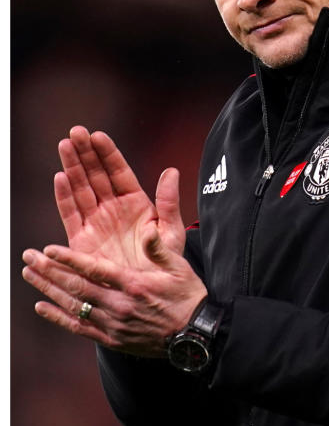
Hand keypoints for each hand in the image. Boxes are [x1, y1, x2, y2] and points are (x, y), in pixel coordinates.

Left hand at [22, 174, 205, 357]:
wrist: (196, 335)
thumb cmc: (188, 297)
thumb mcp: (179, 268)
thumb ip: (158, 249)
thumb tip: (147, 229)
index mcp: (134, 284)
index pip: (95, 269)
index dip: (69, 259)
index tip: (48, 249)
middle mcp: (119, 305)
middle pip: (76, 287)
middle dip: (49, 271)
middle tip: (29, 257)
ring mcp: (113, 324)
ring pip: (73, 306)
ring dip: (48, 290)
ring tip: (29, 275)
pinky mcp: (112, 339)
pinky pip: (79, 328)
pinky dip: (58, 318)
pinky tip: (42, 307)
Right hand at [54, 126, 185, 264]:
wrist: (151, 293)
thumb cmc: (165, 262)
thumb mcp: (171, 230)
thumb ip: (169, 201)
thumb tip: (171, 171)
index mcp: (136, 203)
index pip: (119, 172)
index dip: (108, 154)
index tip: (98, 135)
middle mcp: (113, 209)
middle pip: (96, 175)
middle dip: (85, 153)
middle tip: (75, 132)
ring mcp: (96, 222)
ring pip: (81, 189)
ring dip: (72, 167)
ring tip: (65, 145)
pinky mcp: (82, 240)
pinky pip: (71, 214)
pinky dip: (64, 197)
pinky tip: (60, 177)